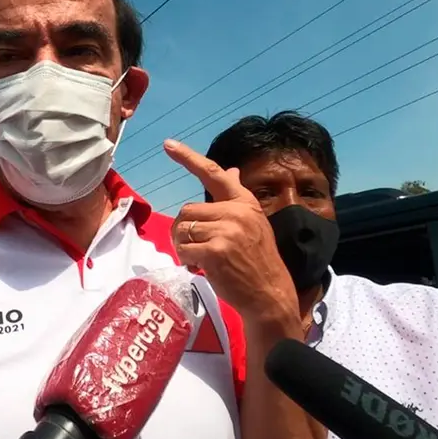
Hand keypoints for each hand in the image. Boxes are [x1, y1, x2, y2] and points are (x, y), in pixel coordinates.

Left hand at [164, 139, 296, 323]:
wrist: (269, 293)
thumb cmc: (257, 259)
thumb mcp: (252, 223)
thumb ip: (236, 199)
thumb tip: (230, 171)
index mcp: (245, 202)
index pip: (214, 174)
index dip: (189, 158)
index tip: (168, 144)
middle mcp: (236, 212)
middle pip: (187, 211)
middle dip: (184, 231)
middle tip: (194, 248)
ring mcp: (226, 231)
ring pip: (182, 230)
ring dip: (183, 247)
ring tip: (200, 259)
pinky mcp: (215, 251)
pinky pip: (184, 249)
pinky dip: (186, 260)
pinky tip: (200, 268)